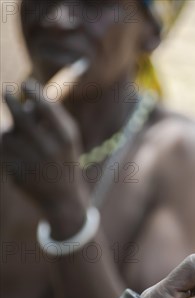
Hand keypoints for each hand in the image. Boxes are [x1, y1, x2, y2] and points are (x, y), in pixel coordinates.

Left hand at [1, 80, 89, 237]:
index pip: (46, 108)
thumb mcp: (69, 138)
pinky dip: (5, 147)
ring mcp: (32, 161)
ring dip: (11, 131)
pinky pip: (2, 151)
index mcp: (65, 138)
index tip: (27, 84)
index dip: (34, 93)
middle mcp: (49, 149)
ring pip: (9, 135)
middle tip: (8, 93)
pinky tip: (16, 152)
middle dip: (13, 102)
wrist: (62, 197)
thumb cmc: (65, 159)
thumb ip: (53, 115)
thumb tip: (29, 92)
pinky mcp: (16, 171)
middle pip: (22, 118)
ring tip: (21, 138)